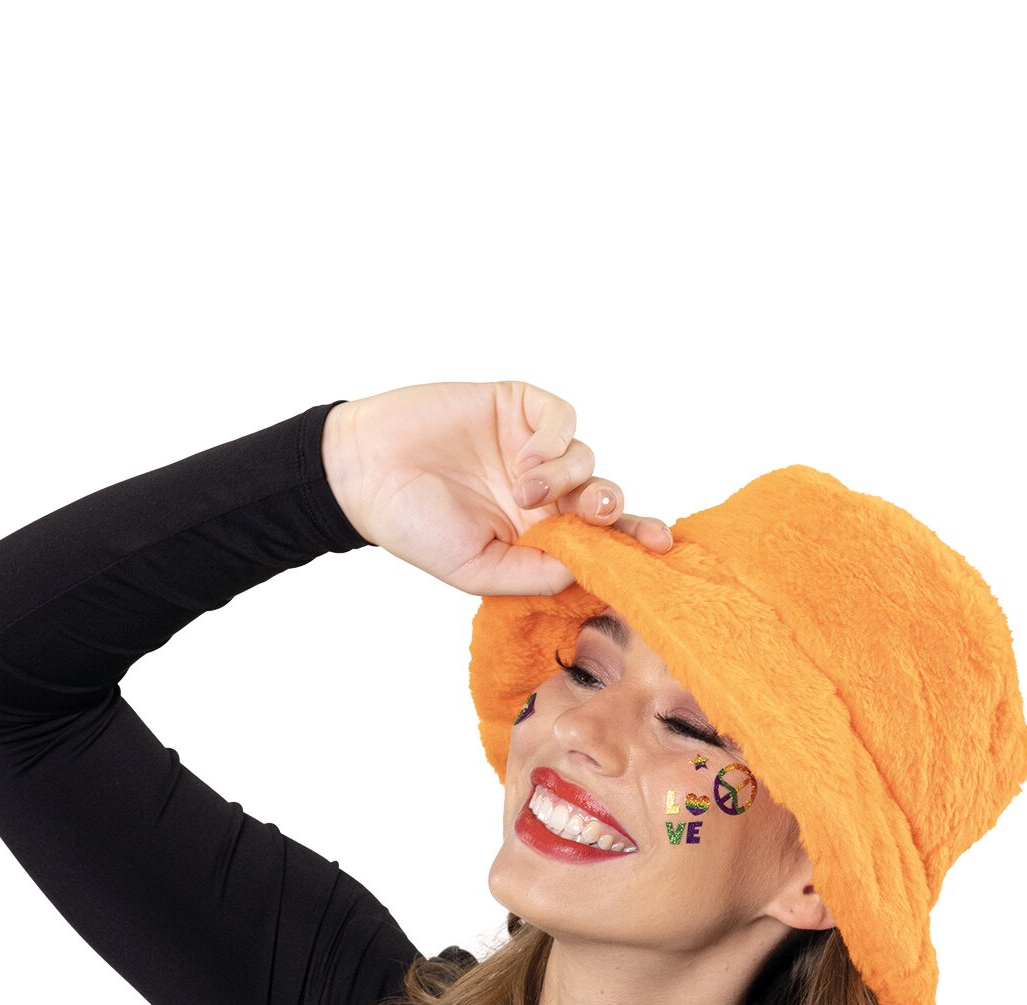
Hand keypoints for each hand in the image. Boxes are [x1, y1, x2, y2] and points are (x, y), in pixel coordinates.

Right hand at [321, 381, 675, 596]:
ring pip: (587, 459)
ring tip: (523, 490)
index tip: (660, 547)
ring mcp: (530, 449)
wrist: (366, 473)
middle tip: (601, 512)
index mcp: (537, 538)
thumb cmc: (414, 528)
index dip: (633, 542)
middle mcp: (542, 495)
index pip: (598, 542)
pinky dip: (554, 440)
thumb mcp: (478, 570)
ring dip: (566, 477)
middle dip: (614, 508)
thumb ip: (535, 574)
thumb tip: (589, 569)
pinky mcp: (516, 408)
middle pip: (605, 499)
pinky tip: (524, 460)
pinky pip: (562, 419)